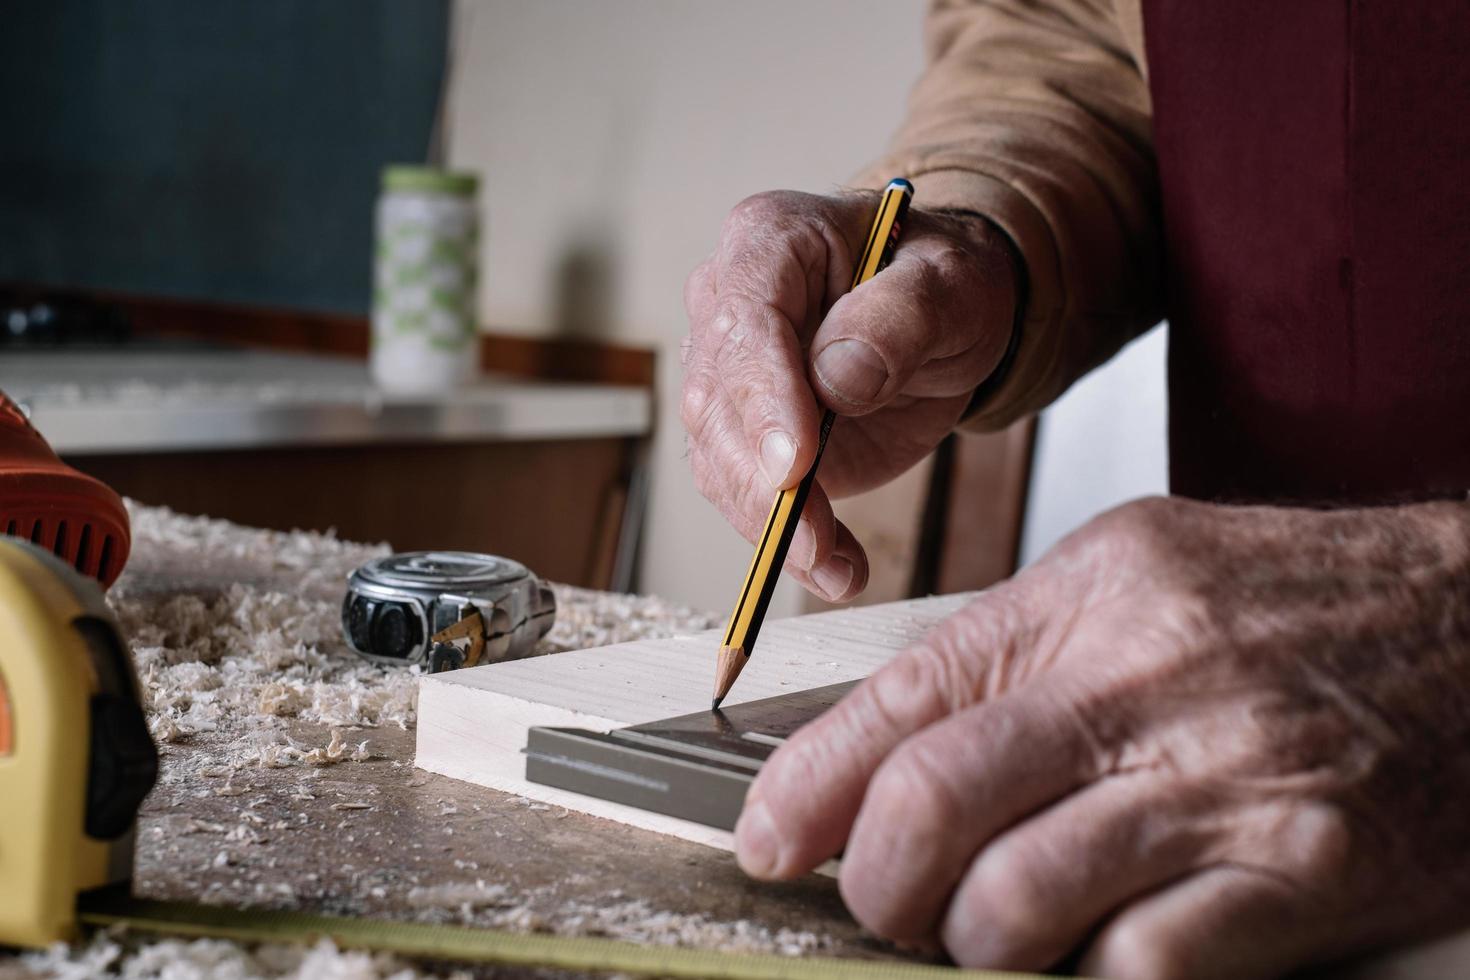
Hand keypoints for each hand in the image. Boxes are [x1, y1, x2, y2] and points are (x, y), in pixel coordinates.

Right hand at [682, 190, 1016, 600]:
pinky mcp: (747, 435)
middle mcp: (727, 304)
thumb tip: (835, 380)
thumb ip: (899, 319)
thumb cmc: (942, 284)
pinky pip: (745, 494)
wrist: (944, 318)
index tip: (794, 464)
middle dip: (762, 480)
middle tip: (815, 538)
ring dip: (771, 524)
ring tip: (835, 564)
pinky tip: (834, 566)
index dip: (764, 397)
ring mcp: (729, 373)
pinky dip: (785, 541)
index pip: (746, 321)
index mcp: (768, 241)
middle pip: (718, 401)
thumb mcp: (952, 285)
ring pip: (718, 458)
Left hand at [734, 496, 1469, 977]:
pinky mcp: (1302, 873)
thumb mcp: (1140, 573)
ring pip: (1016, 903)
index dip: (809, 782)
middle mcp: (1145, 679)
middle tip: (879, 903)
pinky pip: (1140, 966)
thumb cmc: (1305, 601)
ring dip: (974, 944)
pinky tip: (1093, 958)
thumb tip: (893, 741)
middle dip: (875, 882)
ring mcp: (1224, 779)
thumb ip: (1018, 651)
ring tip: (991, 932)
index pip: (903, 695)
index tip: (767, 837)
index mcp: (1089, 594)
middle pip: (935, 804)